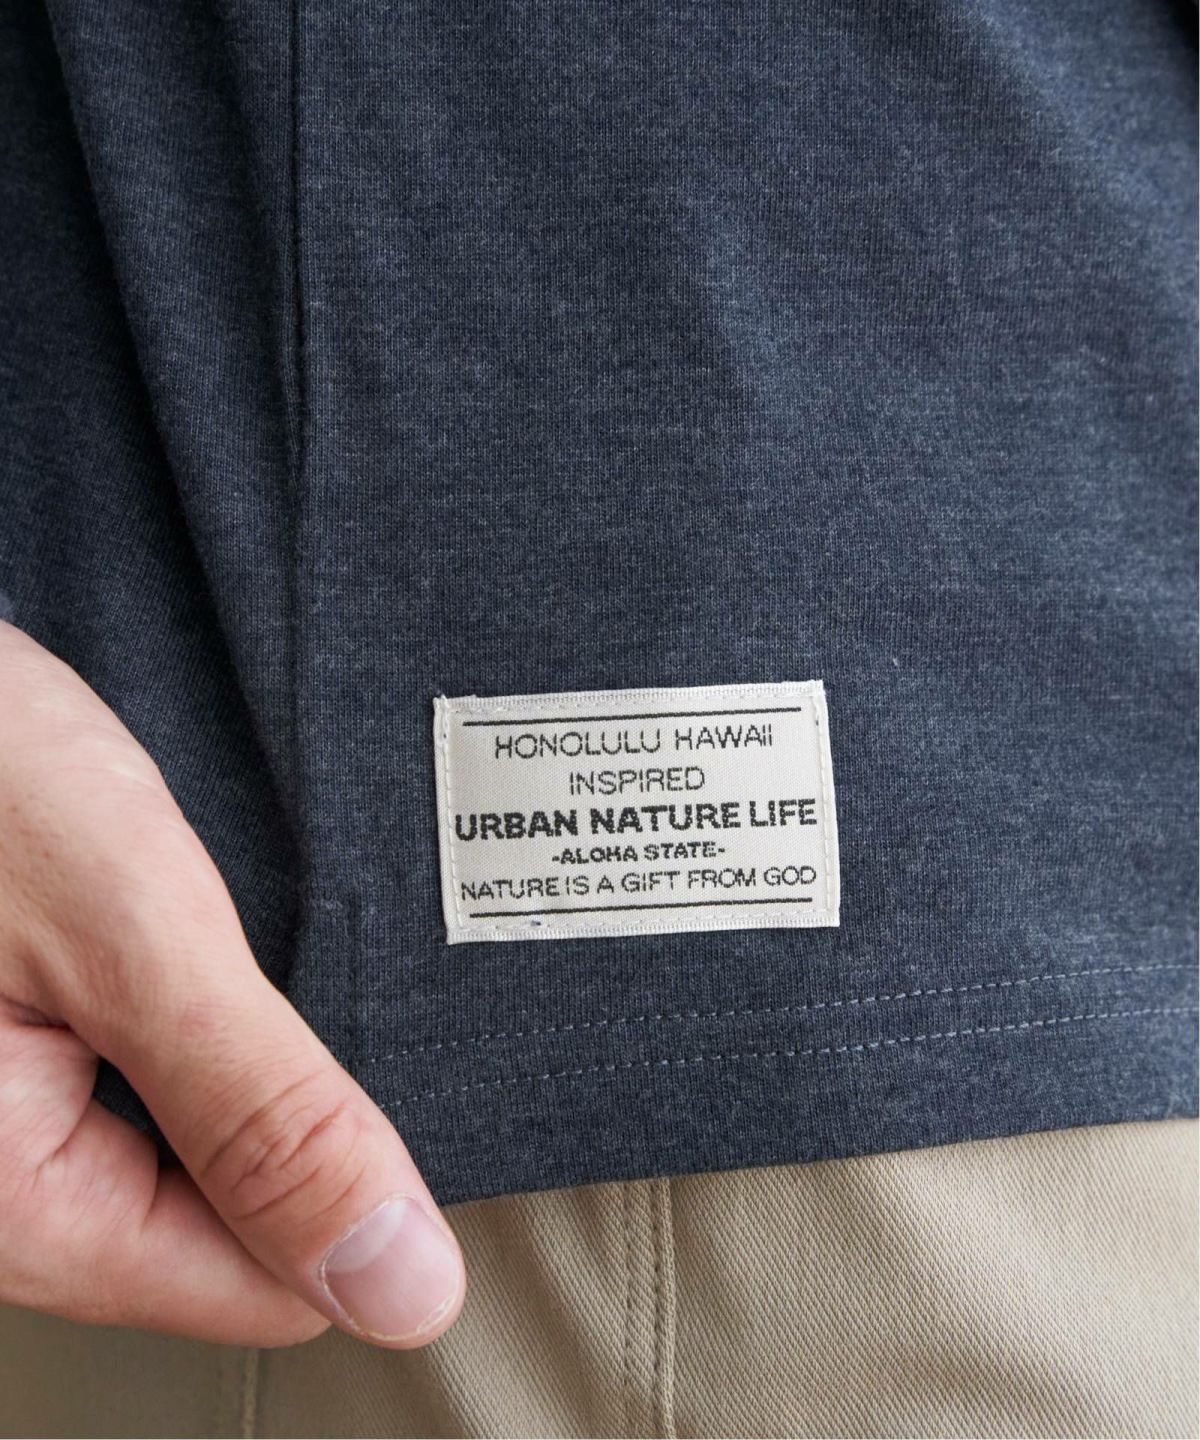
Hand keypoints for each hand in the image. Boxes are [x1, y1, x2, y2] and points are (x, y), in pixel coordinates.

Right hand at [0, 621, 464, 1346]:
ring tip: (269, 950)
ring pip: (192, 1144)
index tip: (402, 1090)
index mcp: (17, 1206)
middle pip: (227, 1222)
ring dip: (251, 1055)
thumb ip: (264, 1112)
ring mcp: (8, 1108)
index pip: (264, 1293)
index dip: (359, 1202)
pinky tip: (214, 939)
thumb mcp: (132, 933)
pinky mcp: (20, 1043)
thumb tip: (400, 1284)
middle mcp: (1, 1181)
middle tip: (325, 988)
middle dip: (296, 1113)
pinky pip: (148, 1075)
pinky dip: (201, 1014)